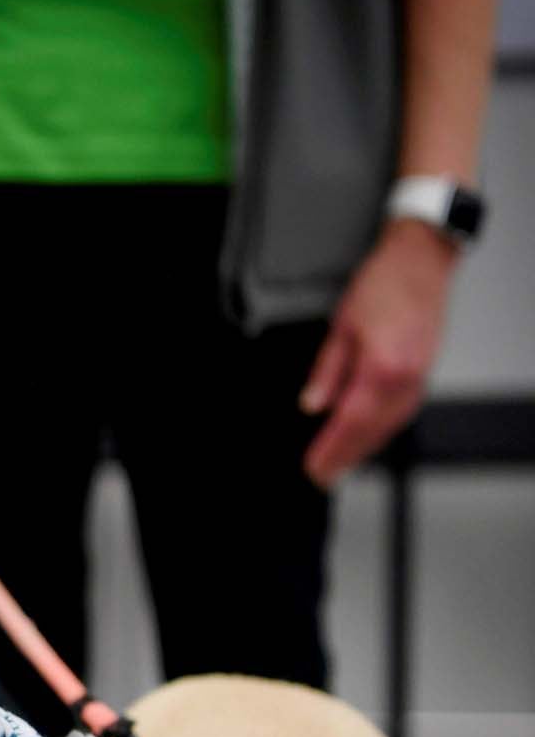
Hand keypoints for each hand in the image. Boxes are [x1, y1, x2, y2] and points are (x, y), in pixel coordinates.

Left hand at [299, 219, 457, 487]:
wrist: (420, 260)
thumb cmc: (382, 284)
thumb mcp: (341, 326)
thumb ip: (326, 371)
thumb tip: (312, 404)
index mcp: (382, 366)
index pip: (350, 421)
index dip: (331, 449)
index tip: (313, 468)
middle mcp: (406, 377)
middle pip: (372, 430)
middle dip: (345, 457)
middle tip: (321, 476)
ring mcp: (420, 375)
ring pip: (391, 424)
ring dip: (365, 447)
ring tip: (340, 464)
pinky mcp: (425, 371)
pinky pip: (404, 411)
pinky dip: (384, 429)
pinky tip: (369, 436)